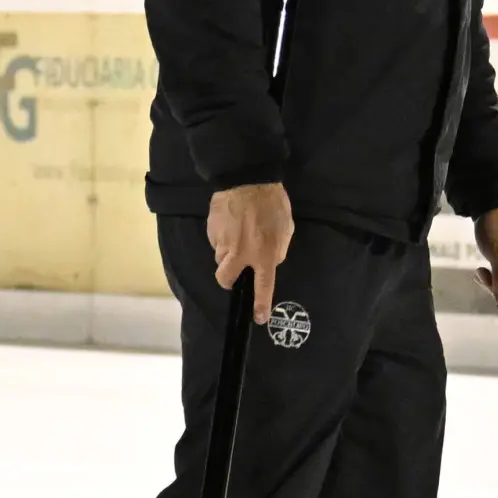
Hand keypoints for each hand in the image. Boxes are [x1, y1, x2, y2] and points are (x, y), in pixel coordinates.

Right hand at [206, 182, 293, 322]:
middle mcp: (241, 254)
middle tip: (234, 268)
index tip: (259, 318)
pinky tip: (230, 222)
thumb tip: (269, 261)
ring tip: (237, 233)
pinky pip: (216, 241)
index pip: (262, 286)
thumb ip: (277, 250)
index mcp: (264, 254)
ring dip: (227, 252)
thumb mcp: (285, 230)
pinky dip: (222, 236)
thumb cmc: (273, 204)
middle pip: (225, 279)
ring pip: (220, 257)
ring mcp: (223, 242)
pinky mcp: (211, 230)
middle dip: (228, 279)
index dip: (260, 304)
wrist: (247, 179)